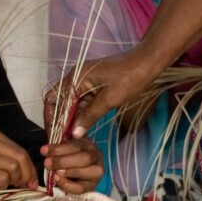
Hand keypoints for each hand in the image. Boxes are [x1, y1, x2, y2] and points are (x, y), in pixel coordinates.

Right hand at [0, 128, 36, 191]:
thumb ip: (0, 156)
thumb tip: (25, 174)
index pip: (20, 150)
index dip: (30, 168)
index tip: (31, 181)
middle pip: (20, 158)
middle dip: (27, 176)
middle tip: (24, 187)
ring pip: (13, 168)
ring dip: (13, 182)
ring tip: (2, 186)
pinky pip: (0, 178)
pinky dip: (1, 187)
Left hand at [42, 137, 104, 194]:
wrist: (72, 174)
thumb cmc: (65, 157)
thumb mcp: (62, 147)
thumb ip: (59, 140)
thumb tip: (52, 127)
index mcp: (88, 144)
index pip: (77, 145)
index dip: (59, 148)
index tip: (44, 150)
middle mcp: (96, 156)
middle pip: (84, 158)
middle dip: (63, 161)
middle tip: (47, 163)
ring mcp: (96, 172)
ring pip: (86, 171)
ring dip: (68, 172)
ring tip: (54, 172)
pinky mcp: (92, 186)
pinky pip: (82, 188)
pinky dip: (68, 185)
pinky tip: (58, 180)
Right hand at [45, 46, 168, 139]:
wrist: (148, 61)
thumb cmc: (130, 77)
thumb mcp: (110, 99)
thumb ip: (89, 116)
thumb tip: (74, 133)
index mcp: (77, 77)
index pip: (54, 101)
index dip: (53, 121)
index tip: (55, 138)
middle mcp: (76, 77)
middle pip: (59, 101)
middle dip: (58, 121)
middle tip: (61, 139)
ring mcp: (85, 81)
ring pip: (70, 103)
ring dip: (70, 119)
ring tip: (70, 138)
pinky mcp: (94, 85)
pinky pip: (81, 101)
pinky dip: (80, 114)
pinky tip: (81, 128)